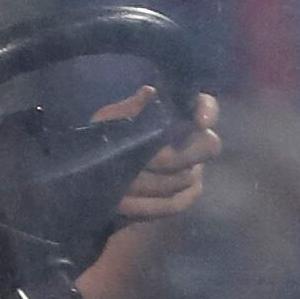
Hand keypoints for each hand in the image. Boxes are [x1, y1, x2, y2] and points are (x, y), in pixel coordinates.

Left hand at [100, 87, 220, 227]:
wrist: (92, 175)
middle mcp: (196, 141)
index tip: (199, 120)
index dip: (207, 110)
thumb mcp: (110, 122)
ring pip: (185, 178)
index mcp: (180, 115)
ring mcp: (194, 170)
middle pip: (205, 147)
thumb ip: (131, 110)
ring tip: (121, 186)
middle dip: (170, 156)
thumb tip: (149, 93)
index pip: (206, 105)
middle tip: (142, 162)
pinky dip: (147, 205)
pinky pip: (175, 203)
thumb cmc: (105, 140)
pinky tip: (123, 205)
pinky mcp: (185, 197)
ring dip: (150, 183)